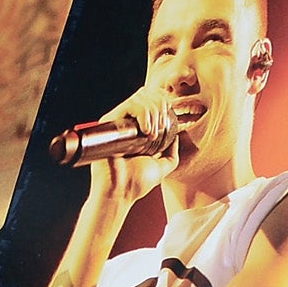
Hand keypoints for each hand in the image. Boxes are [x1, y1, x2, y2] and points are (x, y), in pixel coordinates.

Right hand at [84, 85, 181, 209]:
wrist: (121, 192)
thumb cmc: (137, 182)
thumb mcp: (161, 166)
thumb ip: (171, 153)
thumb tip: (177, 135)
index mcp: (137, 128)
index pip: (149, 100)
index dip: (162, 102)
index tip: (169, 116)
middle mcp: (127, 121)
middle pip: (146, 94)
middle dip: (160, 107)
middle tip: (161, 128)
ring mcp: (118, 120)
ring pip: (139, 98)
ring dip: (153, 113)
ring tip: (153, 134)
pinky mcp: (110, 121)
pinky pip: (129, 105)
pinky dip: (143, 114)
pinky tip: (147, 132)